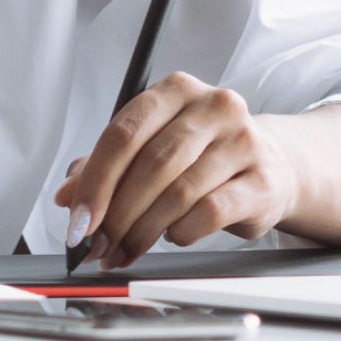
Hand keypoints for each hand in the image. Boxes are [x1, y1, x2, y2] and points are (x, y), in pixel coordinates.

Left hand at [52, 71, 302, 270]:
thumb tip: (67, 196)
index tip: (78, 221)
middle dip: (116, 214)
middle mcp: (214, 106)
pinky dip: (182, 231)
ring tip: (125, 250)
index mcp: (177, 90)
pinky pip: (211, 211)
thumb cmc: (203, 156)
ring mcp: (243, 141)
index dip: (95, 181)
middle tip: (97, 246)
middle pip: (151, 164)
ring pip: (179, 192)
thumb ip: (106, 167)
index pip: (124, 132)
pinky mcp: (263, 179)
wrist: (273, 165)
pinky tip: (173, 236)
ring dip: (143, 231)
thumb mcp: (152, 148)